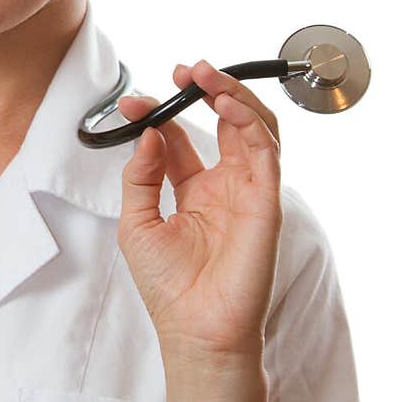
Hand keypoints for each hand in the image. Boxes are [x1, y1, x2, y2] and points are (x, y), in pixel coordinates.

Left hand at [117, 59, 282, 359]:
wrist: (195, 330)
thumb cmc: (168, 288)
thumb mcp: (137, 224)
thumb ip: (141, 176)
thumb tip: (149, 133)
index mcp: (194, 191)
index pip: (182, 138)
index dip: (161, 113)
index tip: (135, 100)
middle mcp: (224, 187)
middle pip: (224, 123)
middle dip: (204, 91)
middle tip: (182, 71)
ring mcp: (248, 192)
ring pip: (252, 127)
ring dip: (231, 95)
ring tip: (205, 75)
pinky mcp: (266, 202)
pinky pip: (266, 151)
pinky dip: (249, 121)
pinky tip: (225, 103)